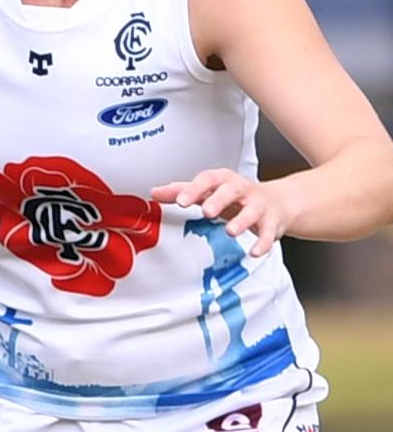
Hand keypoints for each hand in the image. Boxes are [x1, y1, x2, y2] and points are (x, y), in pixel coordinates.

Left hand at [152, 168, 289, 257]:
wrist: (276, 202)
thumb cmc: (235, 196)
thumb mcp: (209, 191)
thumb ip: (182, 191)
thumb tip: (154, 193)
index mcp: (223, 180)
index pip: (207, 180)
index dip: (193, 189)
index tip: (180, 201)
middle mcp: (242, 190)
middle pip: (231, 190)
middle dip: (219, 200)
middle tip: (206, 211)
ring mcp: (259, 206)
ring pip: (252, 211)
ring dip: (242, 221)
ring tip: (230, 231)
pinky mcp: (272, 223)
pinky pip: (269, 233)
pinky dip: (263, 242)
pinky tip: (255, 251)